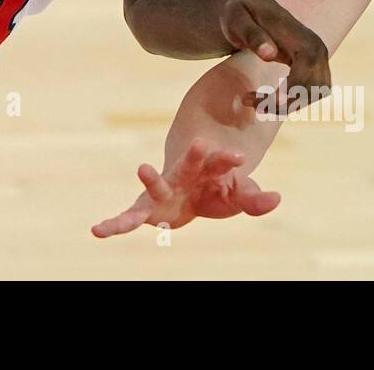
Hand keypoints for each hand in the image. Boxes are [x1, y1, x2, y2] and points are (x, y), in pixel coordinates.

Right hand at [91, 138, 280, 237]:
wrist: (187, 192)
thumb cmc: (215, 190)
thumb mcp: (236, 195)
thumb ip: (253, 198)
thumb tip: (276, 198)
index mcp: (207, 169)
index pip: (219, 162)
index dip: (228, 160)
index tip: (240, 157)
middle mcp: (182, 175)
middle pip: (189, 165)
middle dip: (195, 157)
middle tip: (200, 144)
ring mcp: (162, 191)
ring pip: (156, 185)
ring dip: (151, 177)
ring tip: (142, 168)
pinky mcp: (146, 209)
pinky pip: (128, 217)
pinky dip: (114, 224)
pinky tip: (97, 231)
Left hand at [220, 0, 331, 106]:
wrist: (249, 5)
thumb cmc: (239, 11)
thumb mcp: (236, 18)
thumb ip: (251, 34)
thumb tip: (269, 55)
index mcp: (298, 32)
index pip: (308, 62)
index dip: (297, 85)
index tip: (274, 102)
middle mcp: (315, 46)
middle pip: (314, 84)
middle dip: (286, 102)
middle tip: (249, 102)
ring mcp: (317, 58)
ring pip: (315, 93)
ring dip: (288, 105)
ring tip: (254, 101)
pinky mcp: (313, 68)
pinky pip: (311, 93)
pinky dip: (292, 102)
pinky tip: (269, 100)